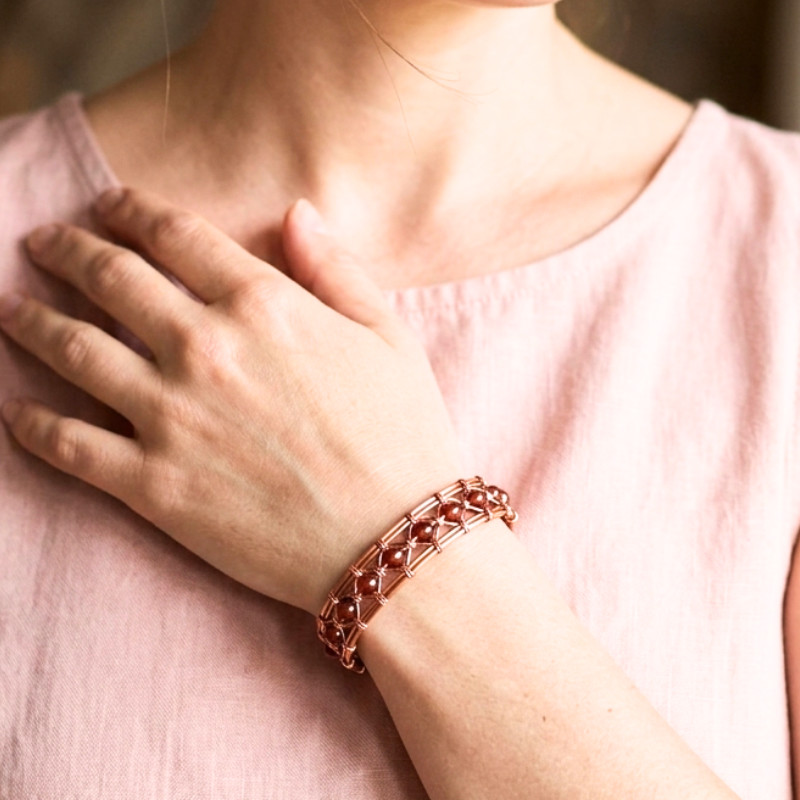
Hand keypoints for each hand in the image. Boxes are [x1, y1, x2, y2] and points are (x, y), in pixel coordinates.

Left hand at [0, 189, 460, 614]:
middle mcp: (206, 348)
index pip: (175, 235)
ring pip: (74, 351)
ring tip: (9, 308)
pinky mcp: (154, 485)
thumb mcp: (389, 336)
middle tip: (43, 243)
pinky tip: (14, 411)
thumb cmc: (403, 436)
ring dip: (32, 321)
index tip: (107, 204)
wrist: (395, 541)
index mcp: (264, 305)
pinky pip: (70, 446)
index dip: (131, 210)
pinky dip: (33, 425)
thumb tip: (296, 212)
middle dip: (68, 251)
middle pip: (112, 279)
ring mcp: (172, 417)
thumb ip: (335, 269)